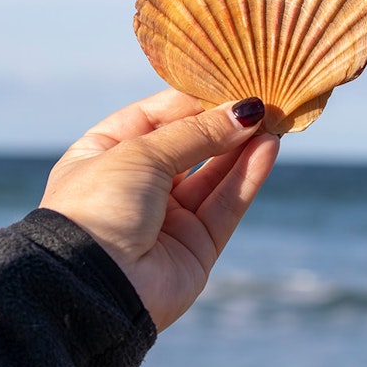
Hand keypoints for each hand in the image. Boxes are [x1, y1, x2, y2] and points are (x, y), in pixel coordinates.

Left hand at [39, 89, 279, 331]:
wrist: (93, 285)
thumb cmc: (100, 206)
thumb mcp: (141, 153)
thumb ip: (196, 133)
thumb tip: (243, 111)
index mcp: (105, 154)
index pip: (156, 116)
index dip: (193, 100)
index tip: (229, 81)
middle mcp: (136, 185)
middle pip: (190, 146)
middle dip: (223, 124)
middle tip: (262, 99)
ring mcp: (166, 218)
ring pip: (213, 175)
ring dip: (242, 148)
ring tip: (273, 120)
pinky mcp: (195, 247)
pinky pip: (226, 205)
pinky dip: (247, 177)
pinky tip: (267, 148)